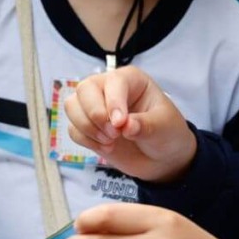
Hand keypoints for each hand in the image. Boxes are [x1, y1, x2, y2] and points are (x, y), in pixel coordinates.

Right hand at [63, 67, 196, 182]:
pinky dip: (86, 140)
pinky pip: (72, 129)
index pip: (113, 82)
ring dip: (87, 127)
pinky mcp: (88, 127)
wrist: (162, 158)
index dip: (113, 102)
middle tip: (114, 134)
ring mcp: (95, 107)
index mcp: (131, 80)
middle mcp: (109, 89)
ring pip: (72, 106)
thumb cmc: (166, 133)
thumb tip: (126, 126)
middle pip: (84, 89)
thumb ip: (146, 125)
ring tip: (111, 141)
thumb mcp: (164, 127)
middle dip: (95, 114)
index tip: (120, 124)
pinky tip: (107, 148)